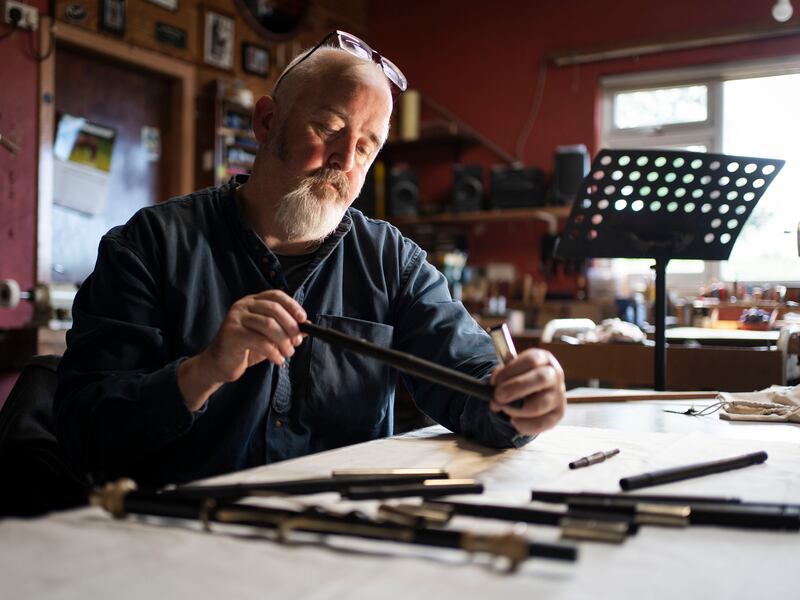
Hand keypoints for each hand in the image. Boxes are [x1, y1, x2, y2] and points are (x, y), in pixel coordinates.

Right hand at [178, 290, 305, 410]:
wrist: (220, 365)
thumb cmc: (246, 349)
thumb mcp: (269, 337)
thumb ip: (286, 330)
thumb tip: (308, 327)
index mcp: (252, 302)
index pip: (276, 295)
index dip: (292, 306)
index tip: (303, 319)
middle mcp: (242, 306)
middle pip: (274, 309)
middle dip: (290, 326)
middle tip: (297, 341)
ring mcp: (235, 318)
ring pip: (268, 325)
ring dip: (283, 341)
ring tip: (288, 353)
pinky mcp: (231, 334)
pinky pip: (259, 341)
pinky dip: (274, 352)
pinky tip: (278, 360)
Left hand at [489, 349, 565, 435]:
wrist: (533, 393)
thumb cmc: (520, 377)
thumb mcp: (510, 370)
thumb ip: (501, 374)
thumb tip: (495, 383)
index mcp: (543, 358)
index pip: (531, 361)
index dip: (510, 371)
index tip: (494, 381)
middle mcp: (555, 375)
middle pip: (541, 379)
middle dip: (515, 388)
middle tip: (497, 396)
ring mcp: (559, 395)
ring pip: (538, 405)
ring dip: (515, 409)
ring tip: (505, 408)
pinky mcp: (558, 414)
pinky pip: (540, 423)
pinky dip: (522, 424)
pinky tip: (514, 420)